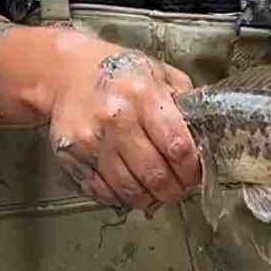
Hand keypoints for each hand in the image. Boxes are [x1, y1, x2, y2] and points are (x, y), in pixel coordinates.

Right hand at [47, 40, 200, 209]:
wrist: (66, 72)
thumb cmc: (116, 73)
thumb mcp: (157, 72)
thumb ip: (184, 100)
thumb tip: (204, 131)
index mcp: (143, 96)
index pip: (178, 147)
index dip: (191, 169)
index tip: (194, 173)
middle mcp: (116, 119)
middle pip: (155, 175)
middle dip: (174, 189)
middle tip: (178, 187)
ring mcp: (92, 141)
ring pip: (130, 190)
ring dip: (149, 198)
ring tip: (157, 191)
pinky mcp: (73, 156)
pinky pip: (103, 192)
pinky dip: (121, 197)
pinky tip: (130, 188)